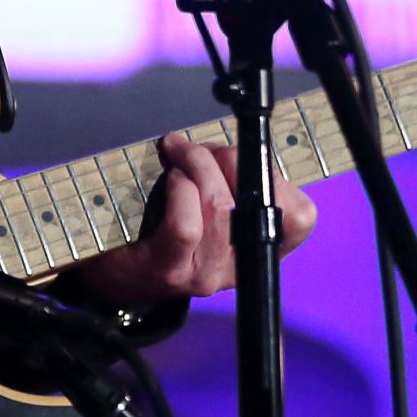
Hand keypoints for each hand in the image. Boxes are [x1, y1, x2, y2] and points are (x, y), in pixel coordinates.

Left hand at [73, 133, 316, 304]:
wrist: (116, 272)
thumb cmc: (164, 225)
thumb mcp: (211, 202)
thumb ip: (230, 175)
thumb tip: (234, 143)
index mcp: (257, 250)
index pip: (300, 218)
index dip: (278, 179)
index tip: (247, 157)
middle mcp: (237, 267)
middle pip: (254, 200)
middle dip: (227, 157)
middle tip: (199, 148)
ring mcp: (205, 273)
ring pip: (219, 206)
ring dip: (197, 164)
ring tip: (179, 153)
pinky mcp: (170, 270)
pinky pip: (187, 224)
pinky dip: (180, 188)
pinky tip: (170, 177)